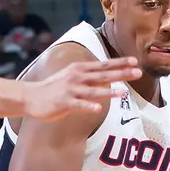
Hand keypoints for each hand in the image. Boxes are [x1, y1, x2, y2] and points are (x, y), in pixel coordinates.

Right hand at [21, 58, 141, 119]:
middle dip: (122, 73)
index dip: (120, 63)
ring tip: (123, 92)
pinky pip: (79, 105)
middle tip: (138, 72)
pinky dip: (88, 106)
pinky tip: (98, 109)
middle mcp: (77, 77)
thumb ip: (88, 77)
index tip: (135, 61)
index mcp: (80, 70)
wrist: (31, 96)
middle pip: (103, 75)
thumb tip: (106, 78)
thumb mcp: (71, 77)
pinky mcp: (64, 103)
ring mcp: (71, 90)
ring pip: (93, 90)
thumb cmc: (53, 88)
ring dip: (109, 91)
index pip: (104, 65)